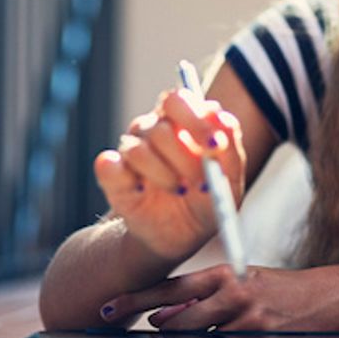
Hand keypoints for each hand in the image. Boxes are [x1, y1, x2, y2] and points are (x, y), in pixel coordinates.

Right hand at [93, 88, 245, 262]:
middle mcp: (155, 128)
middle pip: (160, 125)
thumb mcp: (228, 183)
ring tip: (179, 191)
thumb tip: (222, 119)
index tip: (214, 147)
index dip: (197, 120)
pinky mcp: (112, 172)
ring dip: (164, 176)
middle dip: (183, 155)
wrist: (177, 238)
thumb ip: (230, 151)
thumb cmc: (206, 203)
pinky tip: (142, 192)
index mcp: (184, 121)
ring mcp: (132, 148)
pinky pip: (108, 165)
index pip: (180, 99)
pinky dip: (125, 179)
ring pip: (139, 150)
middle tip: (201, 180)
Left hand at [99, 264, 338, 331]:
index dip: (136, 298)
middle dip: (156, 326)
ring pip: (199, 337)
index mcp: (224, 273)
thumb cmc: (279, 289)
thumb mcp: (242, 279)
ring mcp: (246, 319)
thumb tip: (167, 312)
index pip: (170, 286)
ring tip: (181, 337)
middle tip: (137, 329)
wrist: (327, 298)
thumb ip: (206, 294)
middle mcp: (232, 293)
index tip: (108, 306)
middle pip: (177, 316)